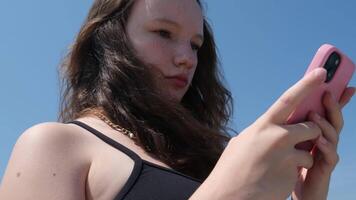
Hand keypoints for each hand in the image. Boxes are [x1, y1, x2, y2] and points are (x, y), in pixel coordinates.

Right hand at [190, 68, 326, 199]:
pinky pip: (305, 167)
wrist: (227, 197)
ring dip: (302, 156)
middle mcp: (276, 137)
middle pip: (311, 127)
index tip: (321, 72)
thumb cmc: (231, 169)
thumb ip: (261, 132)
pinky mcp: (292, 174)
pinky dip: (296, 171)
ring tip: (280, 165)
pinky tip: (278, 177)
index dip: (306, 84)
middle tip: (300, 140)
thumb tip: (273, 126)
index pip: (288, 99)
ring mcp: (286, 156)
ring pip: (310, 149)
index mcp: (262, 126)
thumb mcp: (242, 143)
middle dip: (311, 133)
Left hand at [292, 87, 354, 199]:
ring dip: (325, 123)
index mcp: (314, 131)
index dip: (333, 95)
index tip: (333, 78)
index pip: (325, 110)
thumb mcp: (290, 140)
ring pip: (332, 135)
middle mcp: (323, 140)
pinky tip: (319, 141)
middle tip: (326, 91)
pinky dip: (325, 147)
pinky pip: (329, 156)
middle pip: (332, 118)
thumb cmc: (292, 164)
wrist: (294, 191)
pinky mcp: (323, 169)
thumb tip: (287, 104)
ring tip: (314, 115)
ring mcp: (325, 154)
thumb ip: (293, 125)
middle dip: (332, 104)